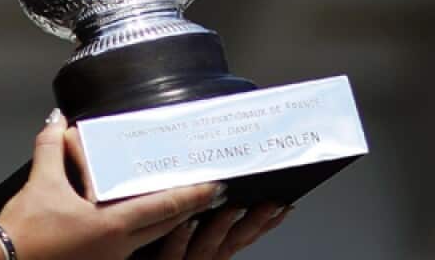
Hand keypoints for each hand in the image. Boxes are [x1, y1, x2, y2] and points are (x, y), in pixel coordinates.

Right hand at [0, 110, 226, 259]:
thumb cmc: (26, 233)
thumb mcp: (41, 182)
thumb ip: (52, 147)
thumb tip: (57, 121)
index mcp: (111, 226)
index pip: (164, 208)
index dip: (192, 196)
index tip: (215, 185)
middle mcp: (118, 247)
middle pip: (166, 227)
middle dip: (190, 210)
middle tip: (209, 194)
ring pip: (150, 239)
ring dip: (166, 222)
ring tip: (180, 207)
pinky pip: (129, 247)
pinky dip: (142, 232)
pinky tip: (135, 223)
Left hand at [155, 203, 291, 259]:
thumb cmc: (149, 250)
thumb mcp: (177, 235)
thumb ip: (191, 214)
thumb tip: (209, 182)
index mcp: (205, 251)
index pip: (240, 236)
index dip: (263, 223)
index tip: (284, 206)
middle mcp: (198, 259)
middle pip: (231, 242)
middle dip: (254, 223)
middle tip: (271, 202)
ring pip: (206, 248)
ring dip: (221, 227)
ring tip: (233, 206)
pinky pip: (170, 254)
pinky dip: (180, 239)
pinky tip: (185, 223)